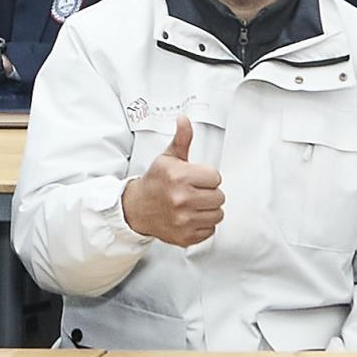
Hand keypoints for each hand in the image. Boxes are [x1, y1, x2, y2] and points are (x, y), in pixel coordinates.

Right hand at [120, 116, 225, 248]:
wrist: (137, 208)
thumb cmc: (155, 182)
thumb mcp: (167, 158)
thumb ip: (181, 139)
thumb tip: (183, 120)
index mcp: (179, 176)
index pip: (216, 177)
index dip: (207, 177)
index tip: (196, 179)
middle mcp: (181, 199)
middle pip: (219, 197)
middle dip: (209, 193)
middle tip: (194, 192)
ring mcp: (183, 220)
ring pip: (217, 215)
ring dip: (208, 210)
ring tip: (193, 204)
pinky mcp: (185, 236)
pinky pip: (210, 231)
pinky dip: (203, 226)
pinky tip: (190, 217)